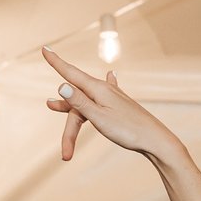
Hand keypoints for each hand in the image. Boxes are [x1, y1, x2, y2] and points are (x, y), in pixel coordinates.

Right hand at [41, 52, 188, 164]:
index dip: (56, 62)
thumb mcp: (99, 117)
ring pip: (85, 103)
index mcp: (98, 89)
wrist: (156, 140)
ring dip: (72, 113)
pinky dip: (98, 90)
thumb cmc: (128, 130)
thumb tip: (62, 85)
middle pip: (76, 100)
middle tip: (66, 152)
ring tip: (51, 106)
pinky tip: (112, 74)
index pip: (70, 73)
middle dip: (68, 124)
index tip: (44, 48)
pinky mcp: (120, 106)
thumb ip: (80, 102)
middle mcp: (105, 89)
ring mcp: (113, 97)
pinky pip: (102, 96)